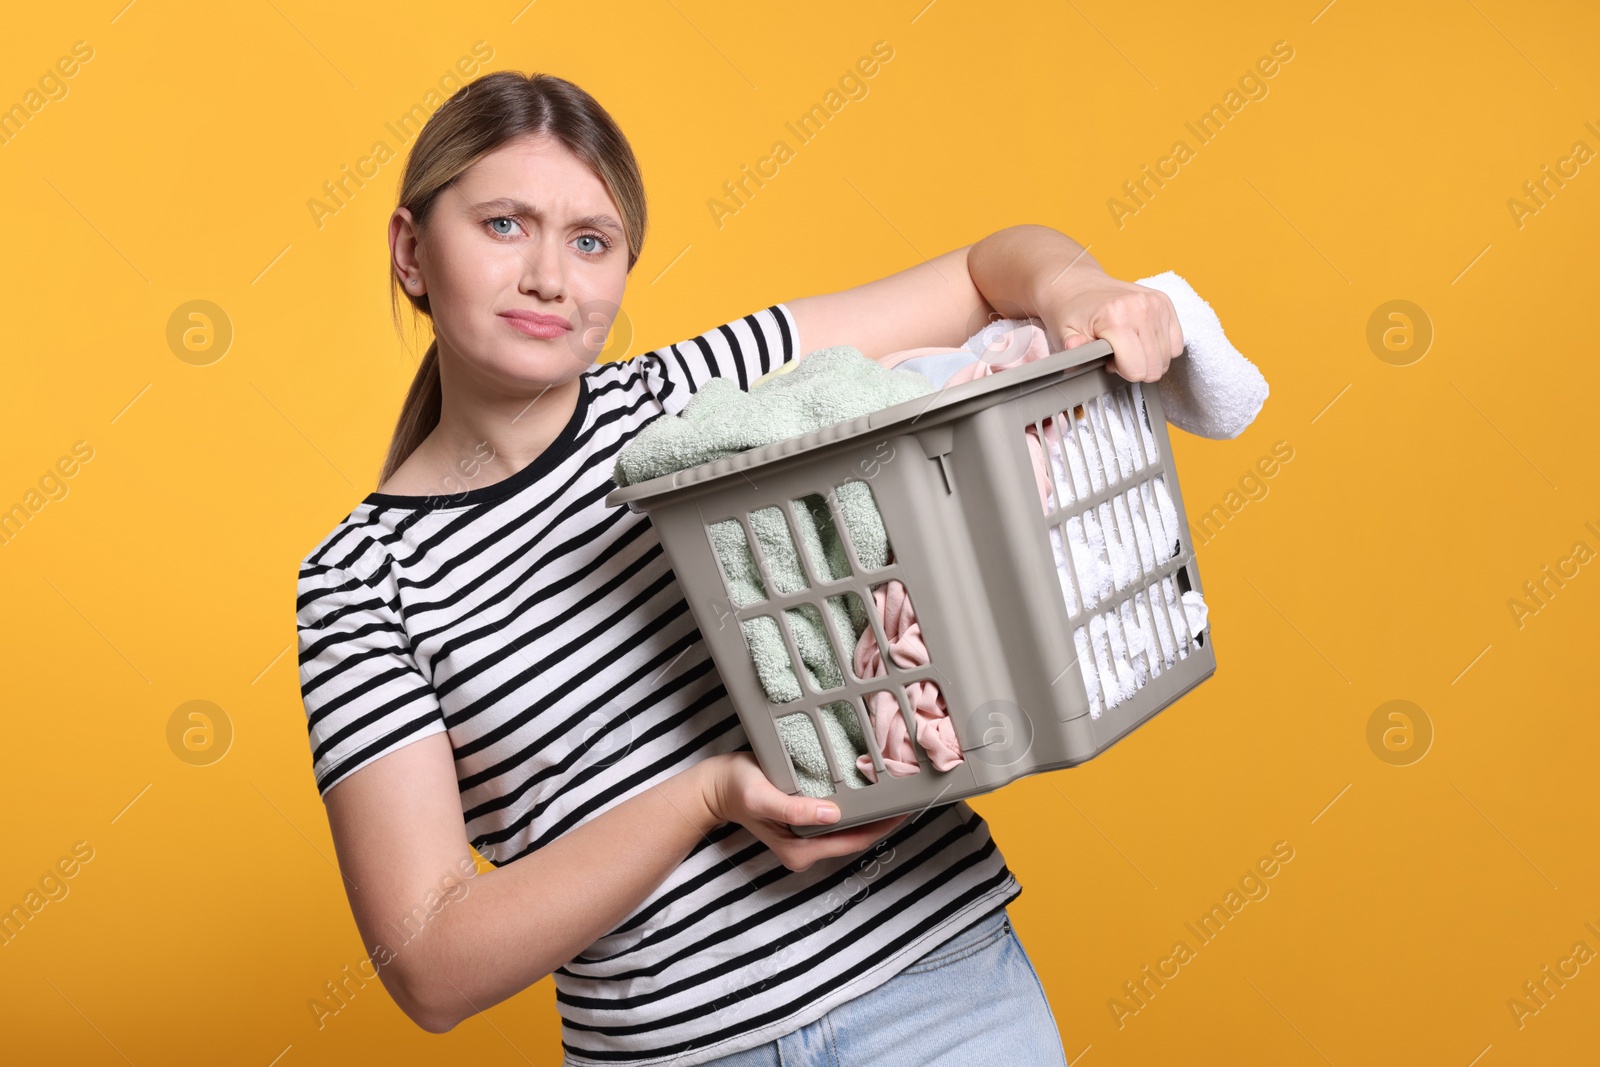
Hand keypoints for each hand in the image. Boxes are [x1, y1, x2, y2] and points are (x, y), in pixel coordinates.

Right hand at [698, 752, 909, 871]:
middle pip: (855, 837)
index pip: (853, 841)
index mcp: (800, 851)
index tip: (906, 808)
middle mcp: (807, 850)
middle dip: (882, 819)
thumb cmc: (736, 789)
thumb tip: (832, 814)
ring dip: (871, 811)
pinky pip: (838, 817)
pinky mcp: (805, 823)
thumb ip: (793, 810)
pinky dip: (856, 805)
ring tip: (895, 788)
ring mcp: (806, 838)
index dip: (882, 826)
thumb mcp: (761, 798)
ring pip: (849, 828)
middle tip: (908, 792)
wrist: (716, 786)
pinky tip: (869, 788)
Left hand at [1042, 272, 1183, 382]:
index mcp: (1116, 318)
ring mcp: (1156, 304)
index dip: (1121, 371)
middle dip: (1135, 367)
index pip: (1137, 369)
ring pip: (1167, 357)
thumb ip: (1074, 349)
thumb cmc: (1072, 313)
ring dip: (1147, 358)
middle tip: (1117, 354)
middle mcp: (1140, 308)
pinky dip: (1161, 348)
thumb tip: (1074, 347)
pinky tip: (1141, 339)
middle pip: (1154, 367)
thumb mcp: (1065, 334)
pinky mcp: (1164, 302)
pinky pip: (1176, 343)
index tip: (1108, 360)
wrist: (1079, 286)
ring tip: (1127, 345)